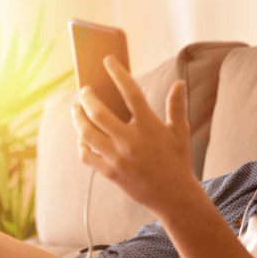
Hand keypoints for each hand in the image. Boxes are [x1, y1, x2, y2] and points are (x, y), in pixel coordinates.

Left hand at [71, 55, 198, 215]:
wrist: (174, 197)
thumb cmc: (178, 161)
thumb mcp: (180, 132)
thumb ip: (176, 106)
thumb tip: (179, 83)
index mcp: (150, 126)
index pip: (131, 92)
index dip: (118, 73)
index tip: (108, 60)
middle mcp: (131, 140)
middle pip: (99, 112)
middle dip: (87, 97)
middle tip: (84, 90)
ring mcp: (118, 158)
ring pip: (87, 133)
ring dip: (77, 118)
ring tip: (76, 109)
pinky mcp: (110, 173)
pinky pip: (87, 156)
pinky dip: (80, 145)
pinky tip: (81, 137)